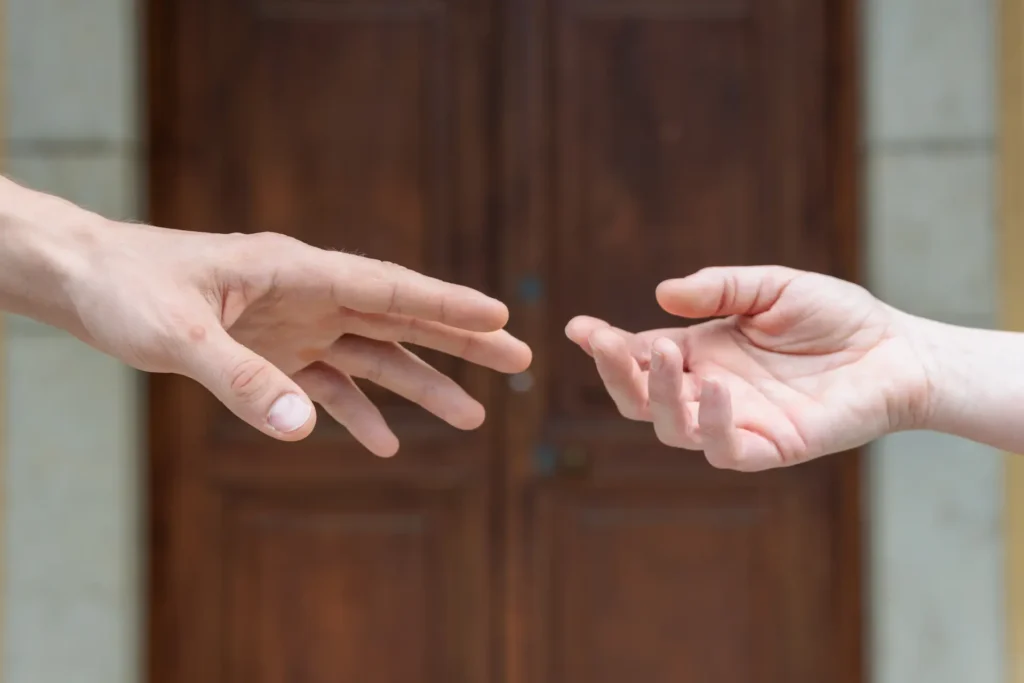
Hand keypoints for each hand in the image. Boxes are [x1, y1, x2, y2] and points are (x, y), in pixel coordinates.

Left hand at [43, 221, 529, 455]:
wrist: (88, 283)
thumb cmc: (128, 291)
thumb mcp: (177, 336)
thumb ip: (241, 381)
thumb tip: (306, 428)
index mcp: (297, 272)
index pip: (387, 288)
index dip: (446, 305)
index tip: (499, 316)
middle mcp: (308, 297)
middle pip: (399, 320)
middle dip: (459, 340)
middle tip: (519, 358)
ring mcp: (294, 327)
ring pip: (373, 357)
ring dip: (421, 385)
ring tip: (471, 417)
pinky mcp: (273, 354)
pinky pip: (328, 386)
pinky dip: (356, 413)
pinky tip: (385, 445)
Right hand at [566, 266, 932, 470]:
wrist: (896, 349)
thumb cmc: (833, 317)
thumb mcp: (771, 287)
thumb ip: (720, 289)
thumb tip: (662, 294)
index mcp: (700, 352)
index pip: (638, 354)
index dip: (605, 345)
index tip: (578, 327)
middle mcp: (707, 390)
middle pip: (639, 398)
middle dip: (616, 373)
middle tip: (608, 343)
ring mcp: (735, 422)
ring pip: (671, 427)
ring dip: (656, 395)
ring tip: (665, 353)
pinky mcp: (769, 447)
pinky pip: (724, 449)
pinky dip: (712, 424)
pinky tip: (716, 389)